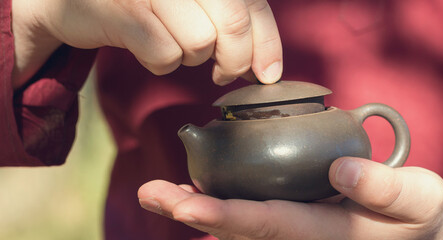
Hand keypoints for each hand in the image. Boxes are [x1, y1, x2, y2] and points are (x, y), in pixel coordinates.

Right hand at [11, 0, 281, 87]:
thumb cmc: (143, 4)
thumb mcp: (192, 3)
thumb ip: (232, 21)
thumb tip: (267, 68)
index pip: (252, 3)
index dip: (268, 43)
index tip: (268, 74)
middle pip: (233, 23)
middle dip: (235, 60)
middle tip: (224, 74)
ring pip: (200, 43)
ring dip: (189, 57)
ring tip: (170, 44)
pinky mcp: (126, 10)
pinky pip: (165, 56)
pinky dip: (160, 63)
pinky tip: (147, 48)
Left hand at [137, 157, 442, 238]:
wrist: (425, 238)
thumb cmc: (422, 217)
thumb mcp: (419, 198)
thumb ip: (384, 188)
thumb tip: (340, 167)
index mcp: (328, 233)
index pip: (268, 226)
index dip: (225, 217)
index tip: (186, 206)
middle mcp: (305, 239)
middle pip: (241, 232)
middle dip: (194, 214)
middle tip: (152, 194)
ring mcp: (301, 236)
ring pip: (242, 230)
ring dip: (200, 212)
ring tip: (161, 194)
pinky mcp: (301, 227)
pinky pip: (256, 222)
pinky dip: (225, 210)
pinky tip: (200, 193)